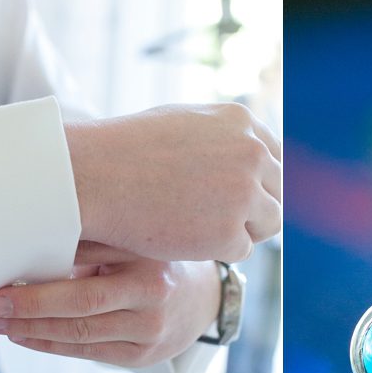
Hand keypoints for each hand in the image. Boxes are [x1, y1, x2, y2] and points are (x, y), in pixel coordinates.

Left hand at [0, 243, 221, 367]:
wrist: (203, 300)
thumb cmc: (156, 264)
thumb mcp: (134, 243)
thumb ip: (92, 244)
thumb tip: (27, 246)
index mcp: (148, 255)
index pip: (88, 260)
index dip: (43, 268)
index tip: (5, 271)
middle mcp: (153, 292)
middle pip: (82, 303)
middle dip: (32, 305)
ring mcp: (150, 329)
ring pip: (81, 333)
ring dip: (33, 330)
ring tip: (1, 323)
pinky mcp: (142, 355)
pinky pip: (88, 352)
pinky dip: (51, 345)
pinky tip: (26, 337)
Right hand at [66, 103, 280, 262]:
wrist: (92, 177)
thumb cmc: (125, 150)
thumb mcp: (182, 123)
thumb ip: (221, 137)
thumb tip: (250, 154)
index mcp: (241, 122)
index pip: (275, 157)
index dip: (260, 180)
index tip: (241, 195)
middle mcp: (251, 153)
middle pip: (279, 190)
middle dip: (255, 207)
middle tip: (220, 220)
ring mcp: (244, 194)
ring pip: (269, 223)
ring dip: (242, 230)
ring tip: (200, 229)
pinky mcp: (230, 232)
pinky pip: (241, 249)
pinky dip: (217, 250)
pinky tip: (184, 239)